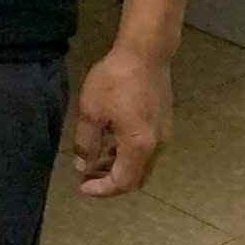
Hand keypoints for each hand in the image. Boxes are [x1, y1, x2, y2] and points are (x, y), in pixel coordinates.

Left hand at [72, 45, 172, 196]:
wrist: (145, 54)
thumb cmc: (115, 81)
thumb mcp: (91, 112)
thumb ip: (87, 142)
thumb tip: (83, 166)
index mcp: (139, 146)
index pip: (123, 182)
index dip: (102, 189)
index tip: (82, 187)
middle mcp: (157, 145)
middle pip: (136, 178)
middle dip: (111, 181)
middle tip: (87, 176)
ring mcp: (163, 134)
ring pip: (142, 164)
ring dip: (119, 167)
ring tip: (93, 160)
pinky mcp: (163, 123)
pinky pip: (145, 149)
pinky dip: (127, 154)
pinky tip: (109, 143)